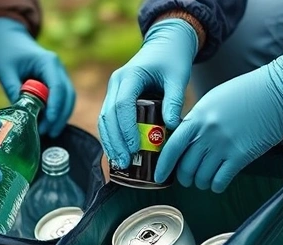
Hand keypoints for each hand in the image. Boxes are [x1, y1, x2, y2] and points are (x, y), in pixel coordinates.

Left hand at [0, 17, 74, 136]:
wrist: (8, 38)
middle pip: (68, 96)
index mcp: (48, 62)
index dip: (55, 107)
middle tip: (48, 133)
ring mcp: (59, 74)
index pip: (58, 87)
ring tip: (48, 132)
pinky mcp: (56, 82)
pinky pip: (63, 99)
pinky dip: (58, 112)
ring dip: (61, 116)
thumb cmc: (5, 52)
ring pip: (68, 99)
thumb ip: (14, 90)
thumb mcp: (5, 71)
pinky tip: (48, 124)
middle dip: (60, 116)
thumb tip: (21, 115)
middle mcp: (58, 68)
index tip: (48, 123)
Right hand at [98, 19, 197, 167]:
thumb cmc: (173, 58)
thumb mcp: (178, 77)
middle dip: (115, 141)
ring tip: (120, 162)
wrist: (165, 43)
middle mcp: (116, 82)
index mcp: (130, 75)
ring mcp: (113, 90)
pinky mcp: (115, 97)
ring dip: (110, 142)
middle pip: (108, 116)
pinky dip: (111, 136)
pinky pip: (108, 119)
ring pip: (104, 119)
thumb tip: (173, 126)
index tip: (134, 147)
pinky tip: (118, 152)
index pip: (122, 105)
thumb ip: (174, 100)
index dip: (126, 128)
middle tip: (125, 162)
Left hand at [155, 55, 282, 192]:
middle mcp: (207, 133)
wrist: (279, 91)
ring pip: (202, 177)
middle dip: (183, 178)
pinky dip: (216, 186)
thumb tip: (182, 140)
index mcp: (197, 117)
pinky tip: (218, 183)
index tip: (158, 177)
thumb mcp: (212, 100)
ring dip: (200, 183)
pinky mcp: (242, 155)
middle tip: (187, 179)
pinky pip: (220, 180)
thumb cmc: (245, 93)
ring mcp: (224, 145)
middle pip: (185, 167)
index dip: (162, 165)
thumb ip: (196, 120)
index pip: (172, 147)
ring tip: (204, 180)